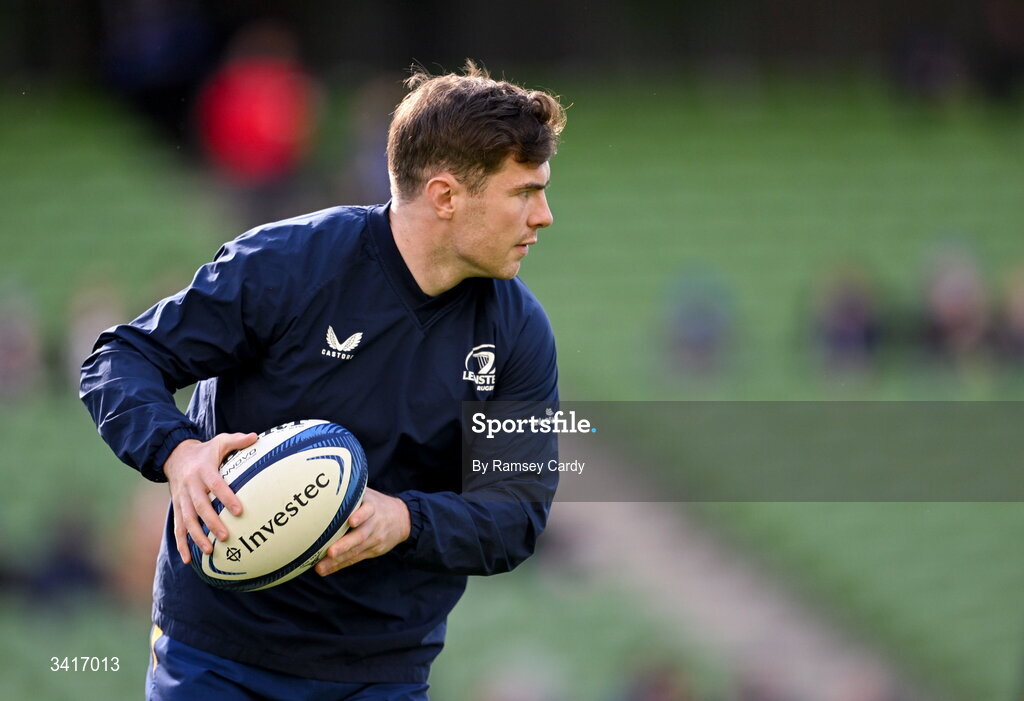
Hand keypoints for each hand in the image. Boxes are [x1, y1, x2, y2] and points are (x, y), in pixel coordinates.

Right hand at [163, 432, 257, 563]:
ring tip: (211, 550)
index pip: (215, 485)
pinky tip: (188, 559)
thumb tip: (255, 437)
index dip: (226, 497)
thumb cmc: (205, 452)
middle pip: (200, 507)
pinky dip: (181, 544)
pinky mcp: (177, 508)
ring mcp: (181, 499)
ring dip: (197, 536)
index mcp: (203, 470)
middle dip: (212, 523)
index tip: (239, 510)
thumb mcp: (219, 442)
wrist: (174, 456)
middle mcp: (190, 486)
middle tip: (226, 536)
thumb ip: (237, 441)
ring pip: (187, 520)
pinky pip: (177, 528)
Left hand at [315, 489, 410, 575]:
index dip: (361, 515)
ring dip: (337, 561)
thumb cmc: (377, 504)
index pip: (368, 510)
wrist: (402, 519)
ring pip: (355, 551)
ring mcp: (374, 540)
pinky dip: (339, 565)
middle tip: (330, 552)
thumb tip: (325, 483)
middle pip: (360, 536)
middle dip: (345, 545)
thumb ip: (352, 492)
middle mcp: (374, 524)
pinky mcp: (372, 551)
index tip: (351, 521)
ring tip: (320, 567)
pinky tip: (325, 569)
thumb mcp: (369, 494)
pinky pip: (354, 559)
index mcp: (373, 507)